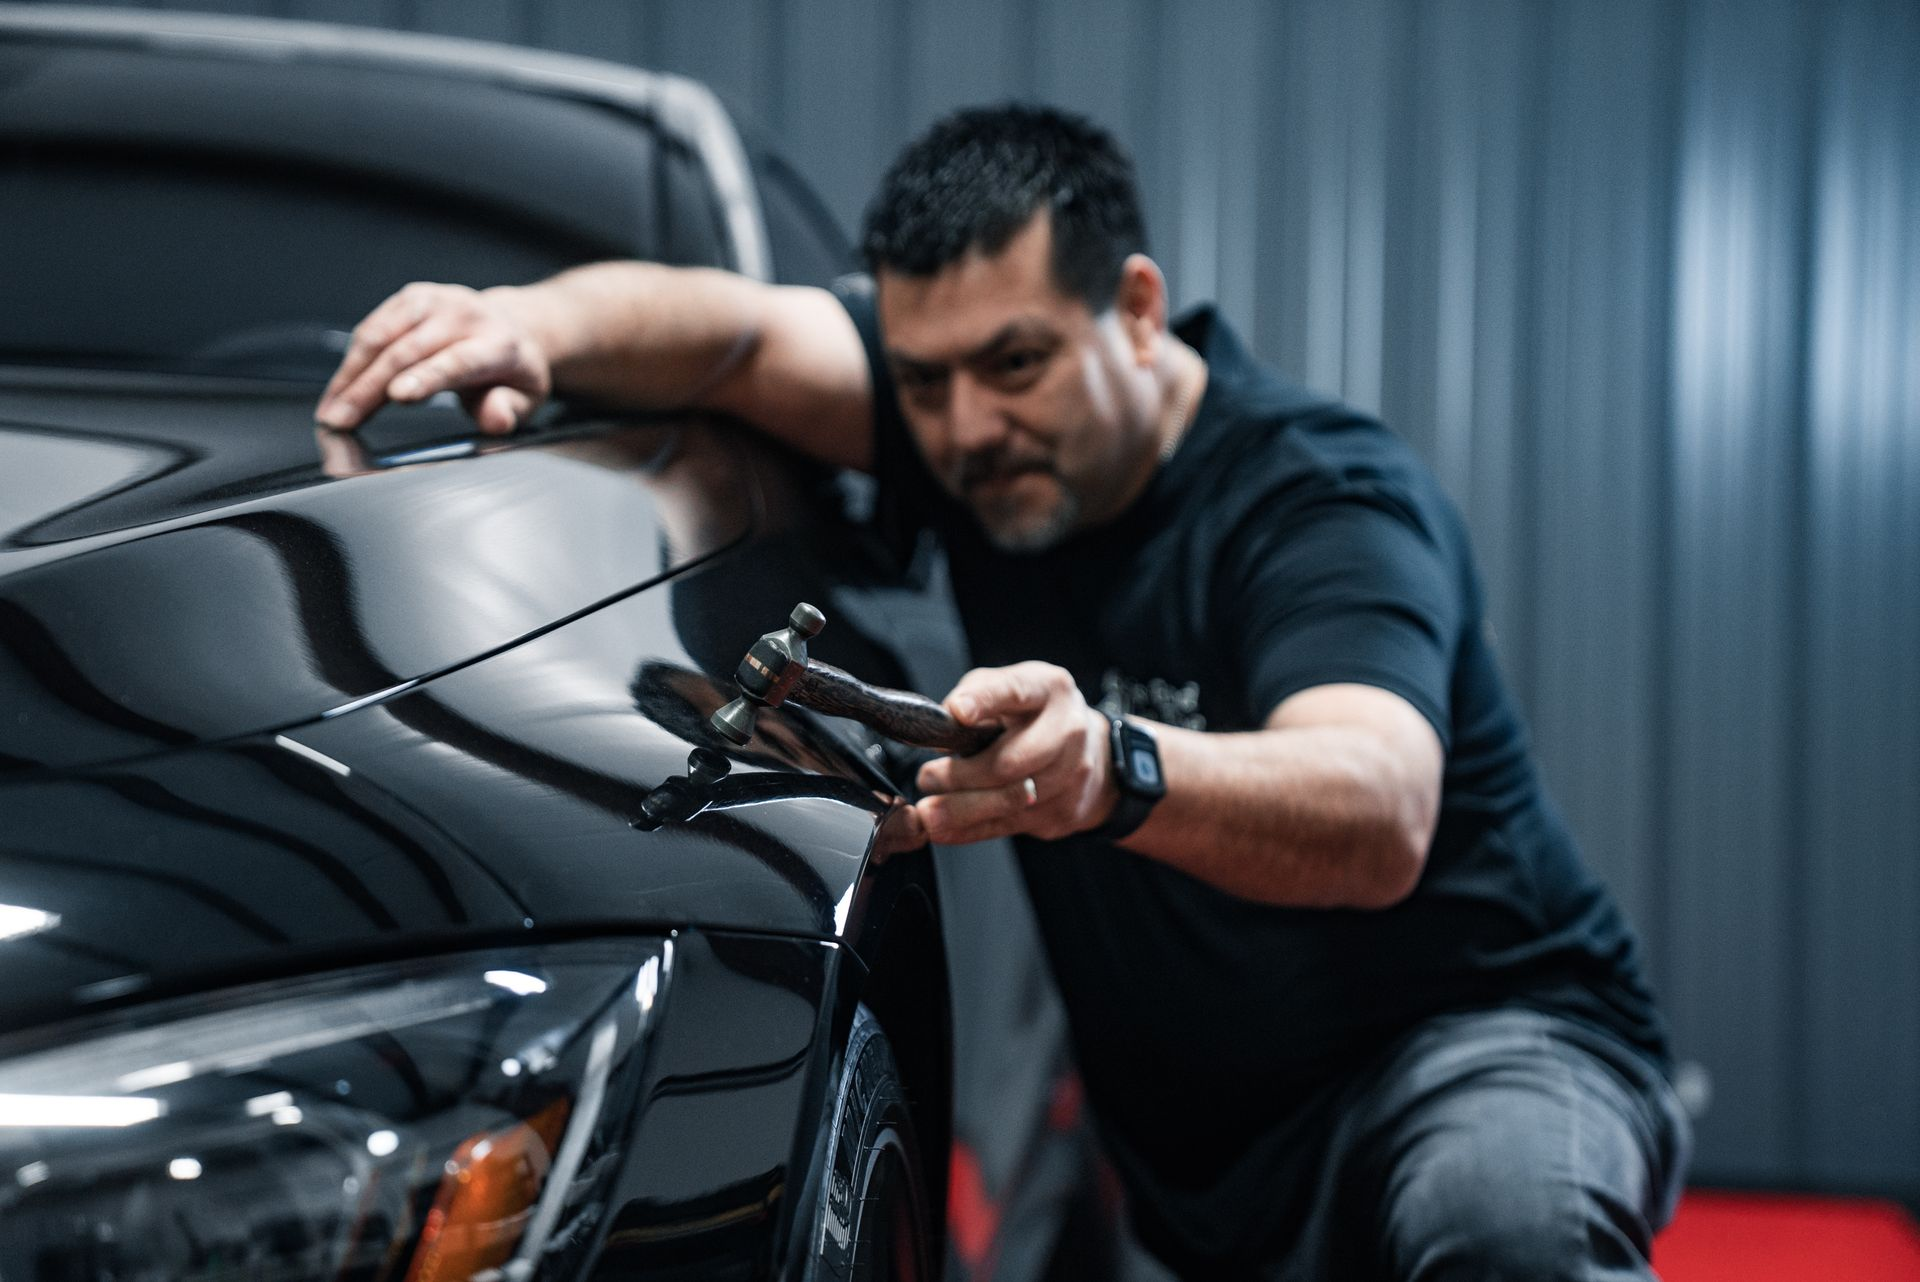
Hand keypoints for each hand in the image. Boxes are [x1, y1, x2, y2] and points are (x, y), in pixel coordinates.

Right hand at [314, 282, 550, 433]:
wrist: (513, 325)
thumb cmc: (514, 370)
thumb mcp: (527, 398)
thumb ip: (508, 410)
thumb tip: (495, 418)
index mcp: (499, 343)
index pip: (458, 360)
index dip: (426, 377)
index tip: (397, 396)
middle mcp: (464, 315)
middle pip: (408, 351)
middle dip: (369, 388)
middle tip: (341, 421)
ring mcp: (434, 301)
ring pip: (381, 336)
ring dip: (350, 375)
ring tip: (330, 410)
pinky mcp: (410, 298)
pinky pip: (372, 328)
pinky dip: (351, 360)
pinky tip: (338, 388)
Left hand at [912, 662, 1118, 844]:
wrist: (1091, 752)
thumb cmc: (1036, 716)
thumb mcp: (1009, 690)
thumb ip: (976, 697)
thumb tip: (945, 724)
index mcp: (1049, 689)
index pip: (1015, 691)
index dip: (985, 701)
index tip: (958, 712)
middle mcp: (1068, 730)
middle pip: (1011, 760)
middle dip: (963, 774)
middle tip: (927, 778)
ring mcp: (1073, 774)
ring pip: (1010, 799)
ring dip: (963, 808)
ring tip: (929, 811)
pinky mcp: (1066, 810)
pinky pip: (1011, 824)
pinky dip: (972, 830)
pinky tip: (945, 830)